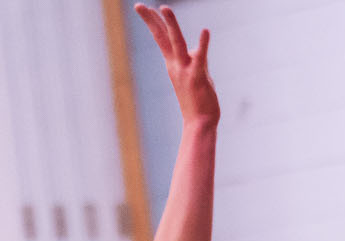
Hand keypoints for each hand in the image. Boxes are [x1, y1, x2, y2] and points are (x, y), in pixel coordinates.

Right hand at [135, 6, 217, 123]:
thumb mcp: (195, 75)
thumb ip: (196, 59)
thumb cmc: (198, 102)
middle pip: (161, 37)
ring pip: (176, 43)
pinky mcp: (197, 77)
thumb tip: (196, 49)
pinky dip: (203, 44)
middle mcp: (175, 65)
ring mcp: (185, 71)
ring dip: (171, 24)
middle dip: (150, 20)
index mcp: (173, 64)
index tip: (143, 7)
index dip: (152, 22)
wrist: (200, 124)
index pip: (161, 38)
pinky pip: (200, 57)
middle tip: (138, 5)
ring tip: (165, 8)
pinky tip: (205, 31)